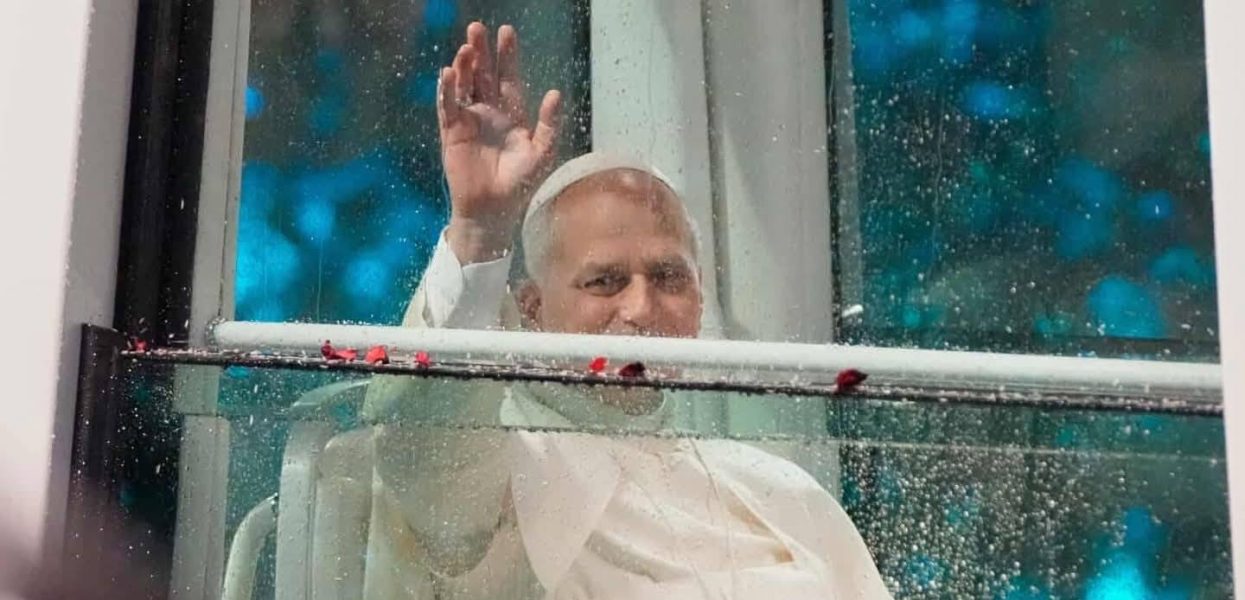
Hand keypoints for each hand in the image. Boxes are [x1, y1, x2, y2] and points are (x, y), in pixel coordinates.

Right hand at [438, 22, 561, 263]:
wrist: (494, 209)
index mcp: (511, 115)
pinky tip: (447, 74)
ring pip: (464, 86)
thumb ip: (548, 124)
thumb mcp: (541, 153)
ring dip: (463, 66)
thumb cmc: (519, 184)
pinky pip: (448, 107)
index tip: (506, 32)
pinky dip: (446, 91)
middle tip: (477, 28)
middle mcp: (488, 113)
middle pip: (483, 75)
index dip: (507, 56)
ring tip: (465, 47)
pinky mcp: (452, 132)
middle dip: (481, 52)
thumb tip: (555, 92)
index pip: (508, 79)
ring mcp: (469, 120)